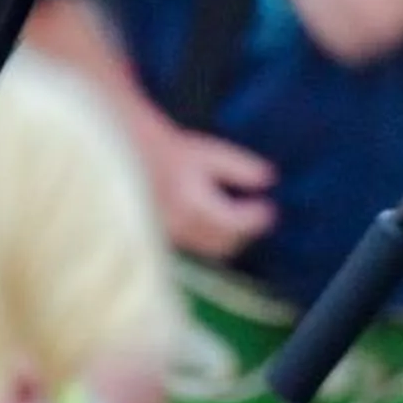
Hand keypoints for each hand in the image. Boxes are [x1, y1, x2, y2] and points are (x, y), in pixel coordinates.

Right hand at [139, 123, 277, 260]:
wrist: (132, 160)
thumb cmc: (175, 153)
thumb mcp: (210, 154)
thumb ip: (239, 167)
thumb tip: (268, 179)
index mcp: (195, 206)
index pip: (235, 225)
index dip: (256, 218)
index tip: (270, 208)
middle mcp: (183, 228)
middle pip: (225, 243)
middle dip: (245, 232)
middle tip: (261, 215)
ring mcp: (173, 237)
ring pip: (211, 249)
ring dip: (231, 237)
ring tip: (241, 218)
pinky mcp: (168, 239)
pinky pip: (198, 246)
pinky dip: (213, 238)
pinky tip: (219, 221)